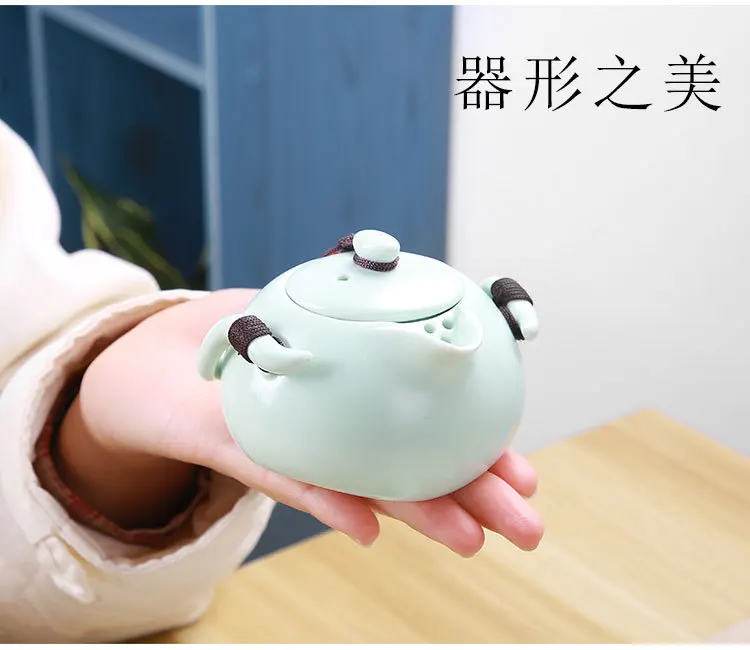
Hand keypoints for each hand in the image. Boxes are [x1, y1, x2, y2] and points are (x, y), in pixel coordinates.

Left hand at [57, 289, 543, 556]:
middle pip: (417, 468)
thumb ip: (348, 297)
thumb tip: (392, 260)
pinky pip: (290, 477)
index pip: (433, 430)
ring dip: (421, 511)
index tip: (525, 474)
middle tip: (529, 528)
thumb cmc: (240, 332)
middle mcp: (341, 436)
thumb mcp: (304, 301)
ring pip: (369, 485)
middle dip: (476, 495)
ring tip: (475, 539)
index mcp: (362, 403)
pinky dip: (326, 498)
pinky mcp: (245, 451)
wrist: (150, 362)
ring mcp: (300, 450)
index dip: (482, 451)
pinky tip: (367, 527)